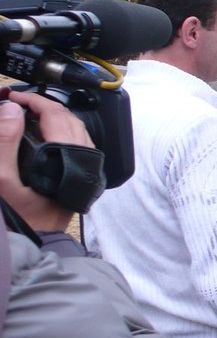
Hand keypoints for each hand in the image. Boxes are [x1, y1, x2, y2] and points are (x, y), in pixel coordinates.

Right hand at [0, 88, 93, 230]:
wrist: (38, 240)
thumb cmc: (21, 214)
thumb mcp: (1, 180)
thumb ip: (5, 142)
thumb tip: (12, 112)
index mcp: (66, 154)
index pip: (55, 114)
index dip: (33, 101)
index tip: (13, 98)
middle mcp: (83, 157)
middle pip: (67, 118)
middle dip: (42, 106)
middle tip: (17, 104)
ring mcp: (86, 165)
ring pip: (75, 128)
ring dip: (53, 117)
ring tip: (28, 115)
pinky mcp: (84, 173)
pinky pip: (77, 142)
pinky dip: (61, 130)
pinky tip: (44, 134)